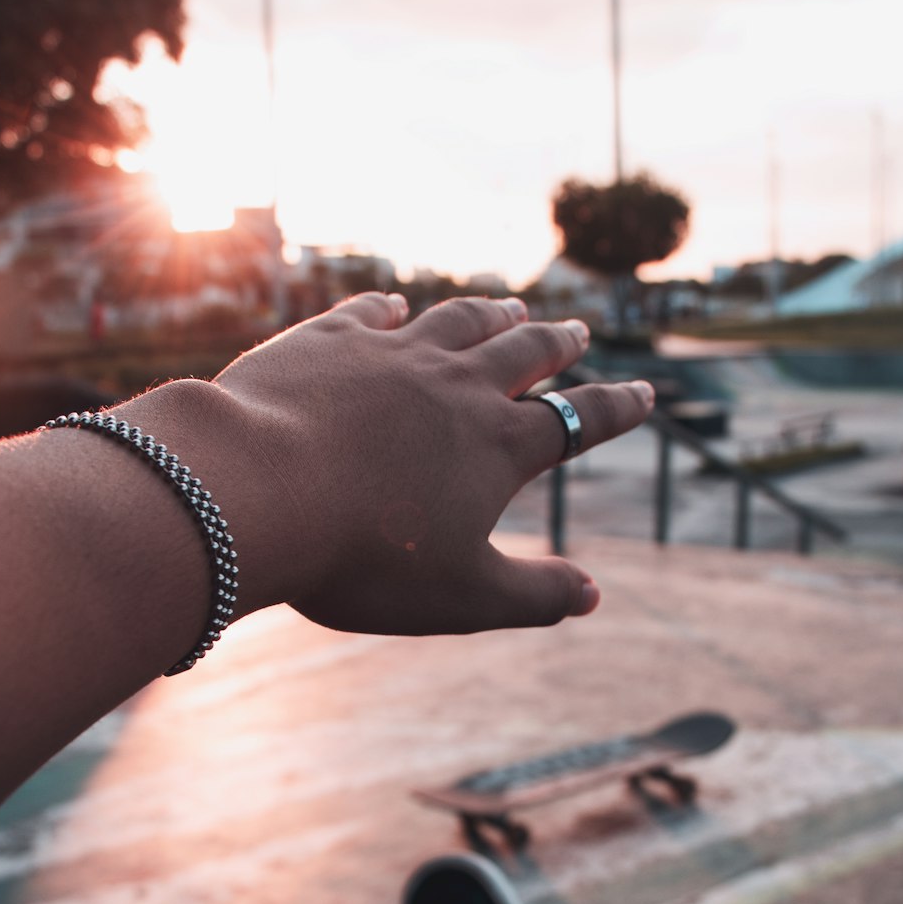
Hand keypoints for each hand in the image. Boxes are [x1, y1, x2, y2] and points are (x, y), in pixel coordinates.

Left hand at [199, 292, 653, 633]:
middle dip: (555, 343)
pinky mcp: (328, 341)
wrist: (258, 489)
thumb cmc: (363, 557)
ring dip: (489, 314)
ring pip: (456, 323)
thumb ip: (533, 595)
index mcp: (499, 445)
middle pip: (522, 353)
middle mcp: (456, 385)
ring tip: (511, 307)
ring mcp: (391, 355)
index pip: (576, 420)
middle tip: (576, 332)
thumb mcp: (461, 596)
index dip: (615, 409)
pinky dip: (394, 309)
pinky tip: (397, 307)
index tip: (644, 393)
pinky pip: (372, 315)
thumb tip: (593, 596)